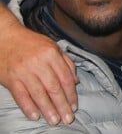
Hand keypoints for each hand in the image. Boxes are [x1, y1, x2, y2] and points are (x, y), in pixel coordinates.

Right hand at [0, 5, 77, 124]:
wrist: (7, 39)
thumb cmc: (32, 43)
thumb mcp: (52, 46)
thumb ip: (66, 62)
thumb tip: (76, 81)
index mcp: (51, 53)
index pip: (65, 77)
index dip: (71, 93)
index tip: (74, 106)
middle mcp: (39, 63)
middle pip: (53, 88)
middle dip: (62, 105)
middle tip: (68, 118)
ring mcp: (24, 72)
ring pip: (38, 94)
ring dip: (48, 110)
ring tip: (55, 121)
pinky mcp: (11, 79)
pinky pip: (21, 96)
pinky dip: (28, 107)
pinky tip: (35, 116)